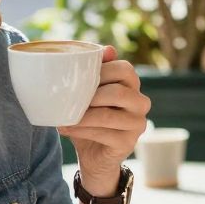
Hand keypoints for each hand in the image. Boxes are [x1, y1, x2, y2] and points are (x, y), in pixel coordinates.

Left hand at [64, 49, 150, 192]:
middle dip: (91, 95)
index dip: (102, 70)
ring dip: (82, 116)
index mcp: (132, 86)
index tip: (79, 77)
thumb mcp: (90, 93)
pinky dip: (81, 130)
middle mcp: (141, 103)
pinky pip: (104, 134)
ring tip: (63, 116)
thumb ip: (95, 72)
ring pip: (109, 115)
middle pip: (119, 92)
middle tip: (70, 98)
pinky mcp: (129, 143)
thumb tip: (108, 49)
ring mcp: (138, 124)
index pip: (125, 69)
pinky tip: (65, 128)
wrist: (93, 154)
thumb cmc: (89, 118)